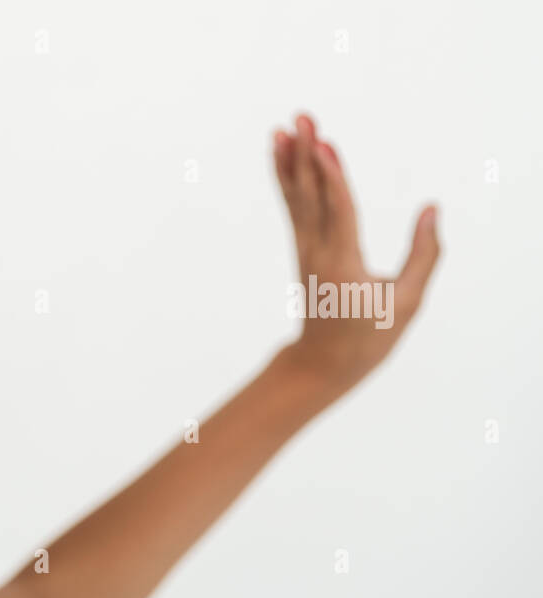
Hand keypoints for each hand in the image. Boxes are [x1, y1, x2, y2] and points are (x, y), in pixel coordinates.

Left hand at [273, 113, 440, 393]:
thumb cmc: (369, 336)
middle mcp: (318, 252)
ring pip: (296, 200)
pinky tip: (283, 157)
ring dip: (290, 163)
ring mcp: (306, 250)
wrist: (322, 365)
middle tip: (301, 117)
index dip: (330, 176)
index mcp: (344, 264)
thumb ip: (423, 255)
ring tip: (283, 128)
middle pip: (310, 197)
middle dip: (305, 155)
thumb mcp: (406, 302)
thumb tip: (430, 210)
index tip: (321, 144)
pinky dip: (288, 181)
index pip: (338, 212)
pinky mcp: (303, 249)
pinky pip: (294, 208)